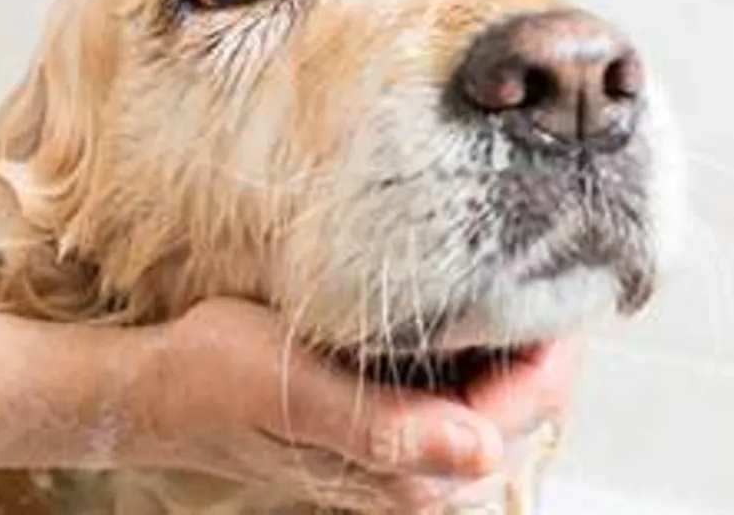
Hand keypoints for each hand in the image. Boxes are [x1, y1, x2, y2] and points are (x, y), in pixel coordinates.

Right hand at [125, 299, 581, 511]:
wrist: (162, 388)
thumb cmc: (216, 379)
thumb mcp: (294, 387)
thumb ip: (386, 427)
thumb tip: (480, 452)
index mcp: (406, 474)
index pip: (523, 409)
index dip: (554, 345)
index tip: (570, 276)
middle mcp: (417, 476)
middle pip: (521, 407)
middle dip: (538, 340)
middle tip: (547, 258)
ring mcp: (403, 456)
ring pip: (495, 397)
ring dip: (507, 342)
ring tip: (512, 272)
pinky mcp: (387, 431)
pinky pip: (458, 391)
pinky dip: (471, 348)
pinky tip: (457, 305)